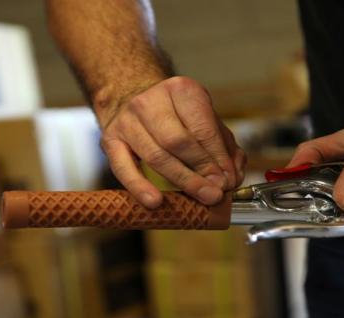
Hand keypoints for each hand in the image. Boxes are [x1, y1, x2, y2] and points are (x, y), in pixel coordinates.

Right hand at [99, 76, 245, 208]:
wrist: (132, 98)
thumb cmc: (176, 116)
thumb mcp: (205, 121)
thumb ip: (224, 147)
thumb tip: (233, 176)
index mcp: (180, 90)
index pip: (202, 127)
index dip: (218, 157)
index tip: (228, 179)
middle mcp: (150, 101)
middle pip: (179, 142)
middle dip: (202, 169)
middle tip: (217, 190)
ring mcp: (127, 120)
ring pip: (156, 156)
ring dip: (182, 180)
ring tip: (201, 196)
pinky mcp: (110, 139)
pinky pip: (124, 168)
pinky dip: (140, 187)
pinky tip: (155, 202)